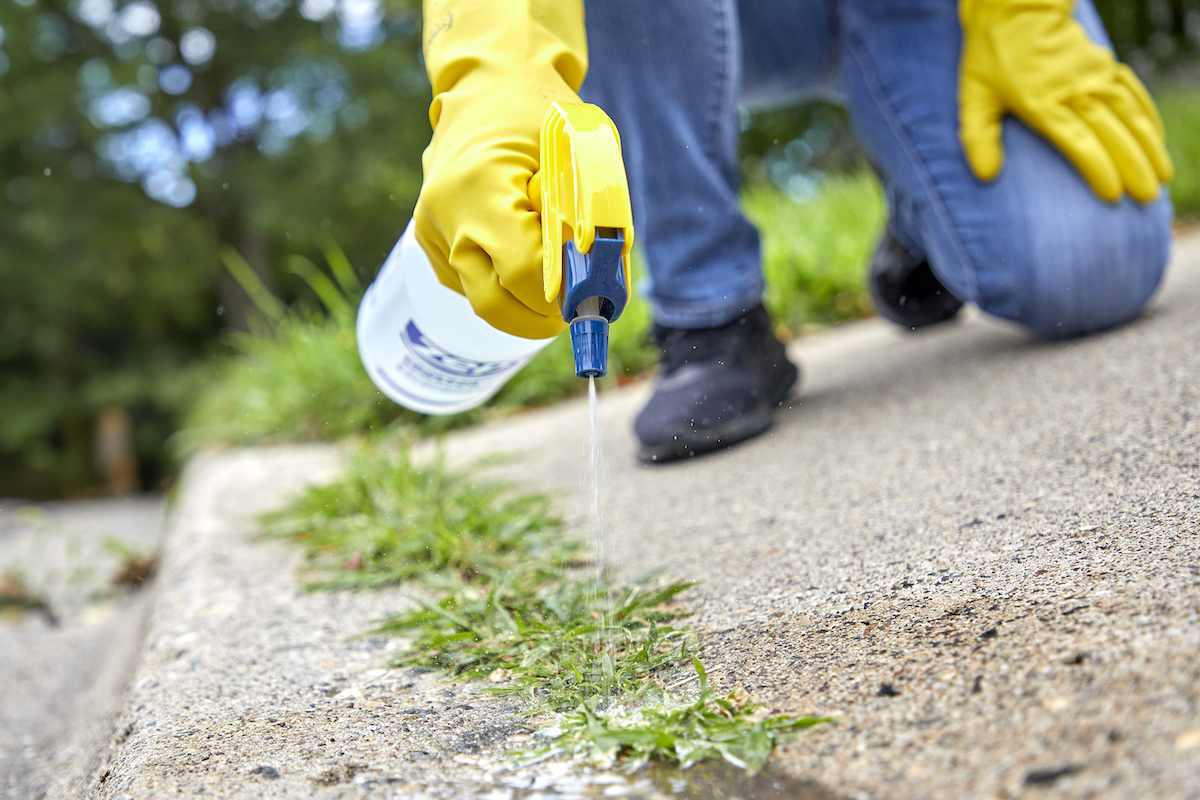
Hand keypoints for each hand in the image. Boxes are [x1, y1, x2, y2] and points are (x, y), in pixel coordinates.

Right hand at [412, 0, 585, 338]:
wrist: (485, 82)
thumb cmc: (540, 113)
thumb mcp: (579, 154)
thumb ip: (591, 217)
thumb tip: (603, 283)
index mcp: (479, 187)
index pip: (522, 273)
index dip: (563, 293)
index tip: (594, 293)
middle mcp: (444, 214)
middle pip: (494, 304)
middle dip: (541, 317)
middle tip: (576, 308)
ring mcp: (430, 229)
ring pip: (482, 298)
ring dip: (523, 299)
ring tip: (553, 266)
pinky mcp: (428, 239)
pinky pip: (470, 283)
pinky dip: (503, 282)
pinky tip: (521, 249)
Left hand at [958, 0, 1172, 203]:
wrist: (1014, 8)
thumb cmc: (990, 57)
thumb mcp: (974, 98)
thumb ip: (978, 138)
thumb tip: (985, 175)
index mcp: (1042, 103)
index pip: (1078, 142)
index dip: (1099, 169)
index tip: (1114, 195)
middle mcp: (1075, 90)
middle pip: (1112, 133)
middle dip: (1133, 166)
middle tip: (1147, 197)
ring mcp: (1095, 76)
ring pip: (1130, 114)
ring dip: (1149, 145)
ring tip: (1162, 176)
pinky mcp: (1105, 64)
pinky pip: (1133, 92)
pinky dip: (1148, 115)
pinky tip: (1156, 138)